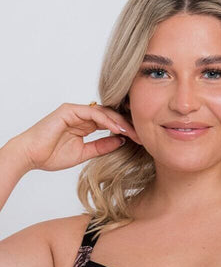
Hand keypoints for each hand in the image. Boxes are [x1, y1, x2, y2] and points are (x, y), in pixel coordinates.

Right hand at [11, 102, 134, 171]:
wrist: (31, 156)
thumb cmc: (51, 155)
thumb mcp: (85, 153)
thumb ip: (102, 146)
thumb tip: (121, 141)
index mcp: (86, 125)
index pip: (111, 124)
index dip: (126, 130)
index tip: (140, 139)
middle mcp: (82, 116)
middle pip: (111, 116)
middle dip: (128, 125)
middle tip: (143, 135)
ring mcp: (76, 111)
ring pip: (104, 112)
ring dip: (120, 122)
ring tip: (133, 132)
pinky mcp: (70, 110)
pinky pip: (93, 112)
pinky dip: (107, 120)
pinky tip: (118, 129)